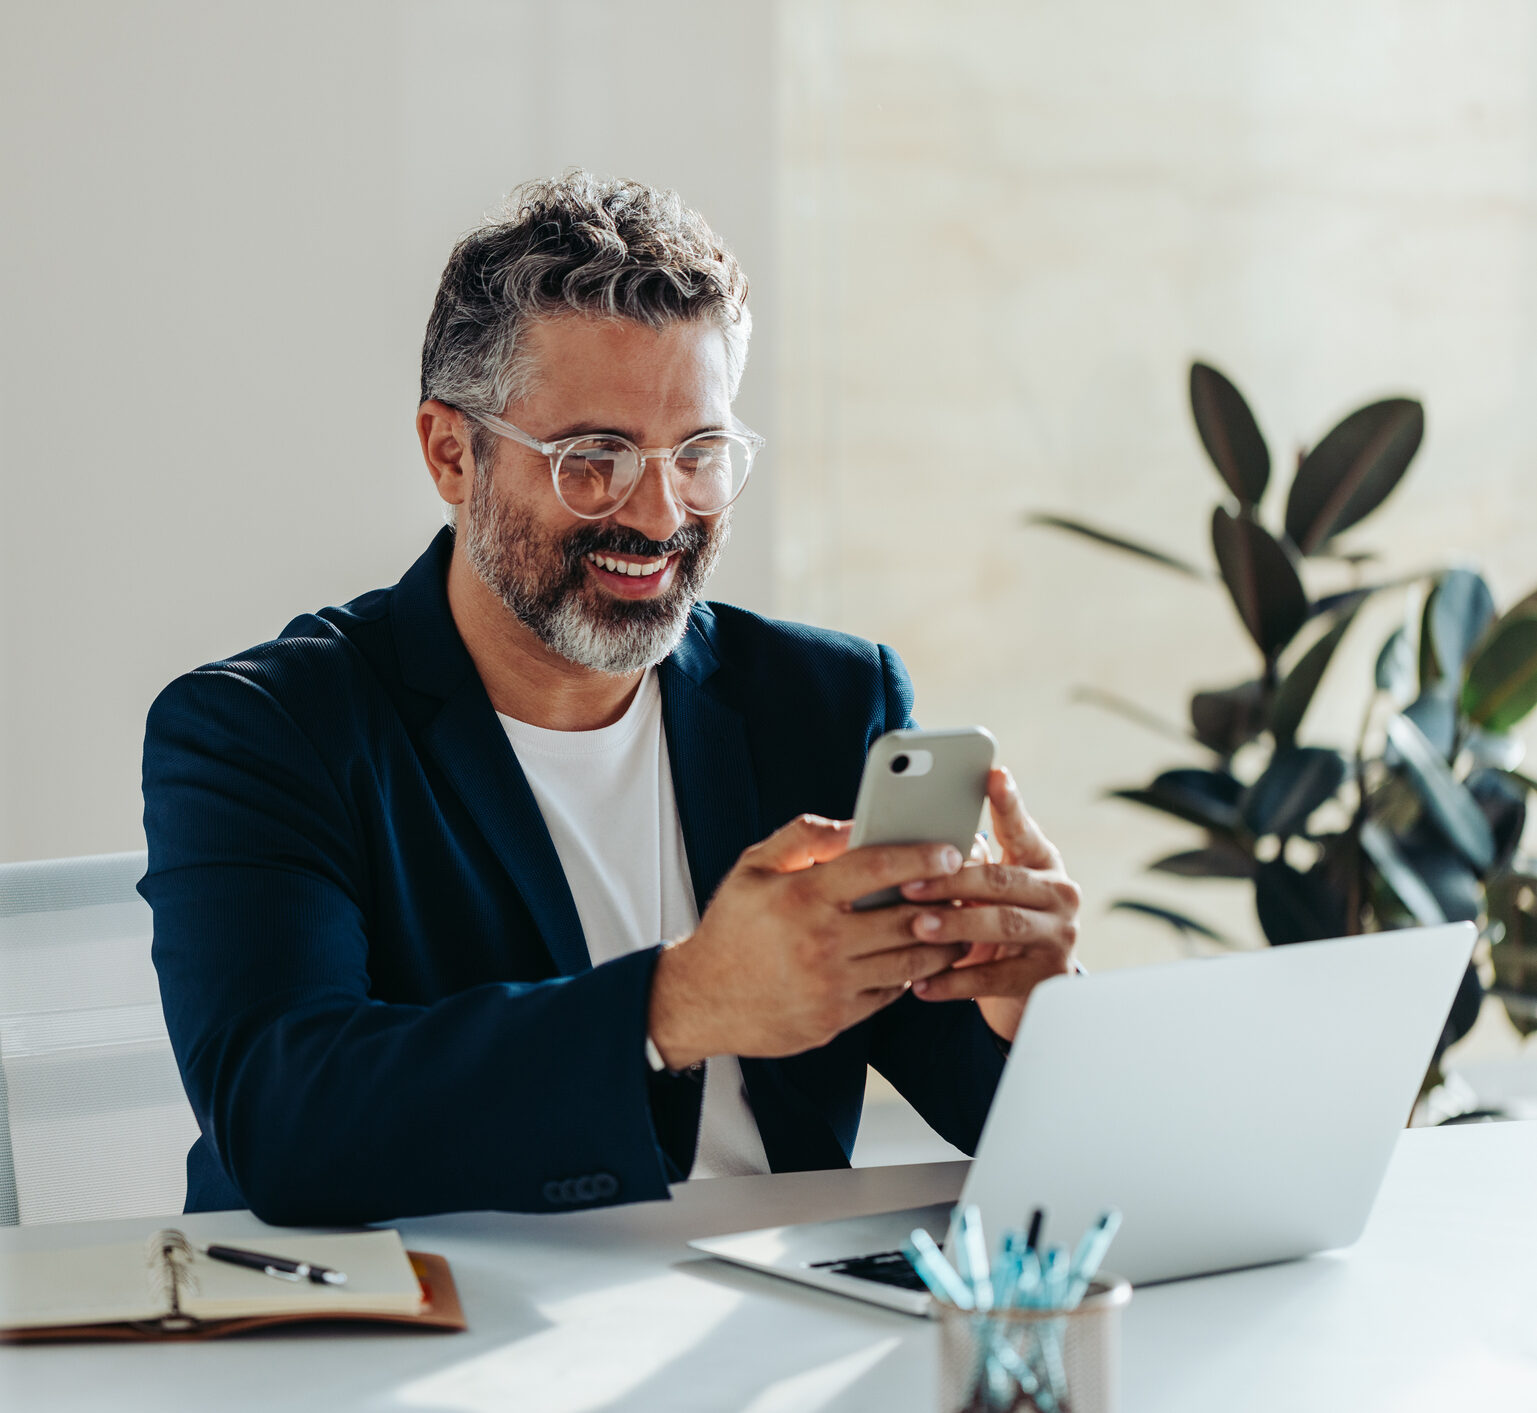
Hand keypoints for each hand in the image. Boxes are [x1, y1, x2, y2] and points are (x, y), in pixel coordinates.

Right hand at [648, 816, 969, 1067]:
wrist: (701, 1000)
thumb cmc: (731, 928)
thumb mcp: (752, 868)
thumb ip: (802, 837)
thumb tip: (852, 824)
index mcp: (802, 898)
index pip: (875, 868)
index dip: (920, 855)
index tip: (950, 849)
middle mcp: (820, 942)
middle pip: (907, 918)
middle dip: (946, 900)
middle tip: (966, 886)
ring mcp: (831, 985)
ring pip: (910, 961)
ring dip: (941, 941)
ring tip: (955, 923)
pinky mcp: (836, 1018)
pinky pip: (891, 992)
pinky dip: (911, 974)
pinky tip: (918, 957)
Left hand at [897, 767, 1079, 1041]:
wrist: (1027, 990)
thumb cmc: (993, 922)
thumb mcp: (986, 890)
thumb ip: (965, 864)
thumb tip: (916, 845)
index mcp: (1041, 861)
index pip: (1022, 828)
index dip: (1009, 802)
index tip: (994, 773)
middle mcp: (1058, 893)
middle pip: (1002, 881)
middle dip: (951, 882)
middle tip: (907, 885)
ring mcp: (1058, 936)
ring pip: (1003, 925)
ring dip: (955, 925)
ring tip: (916, 927)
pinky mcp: (1045, 978)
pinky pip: (995, 978)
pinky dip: (955, 981)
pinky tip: (922, 984)